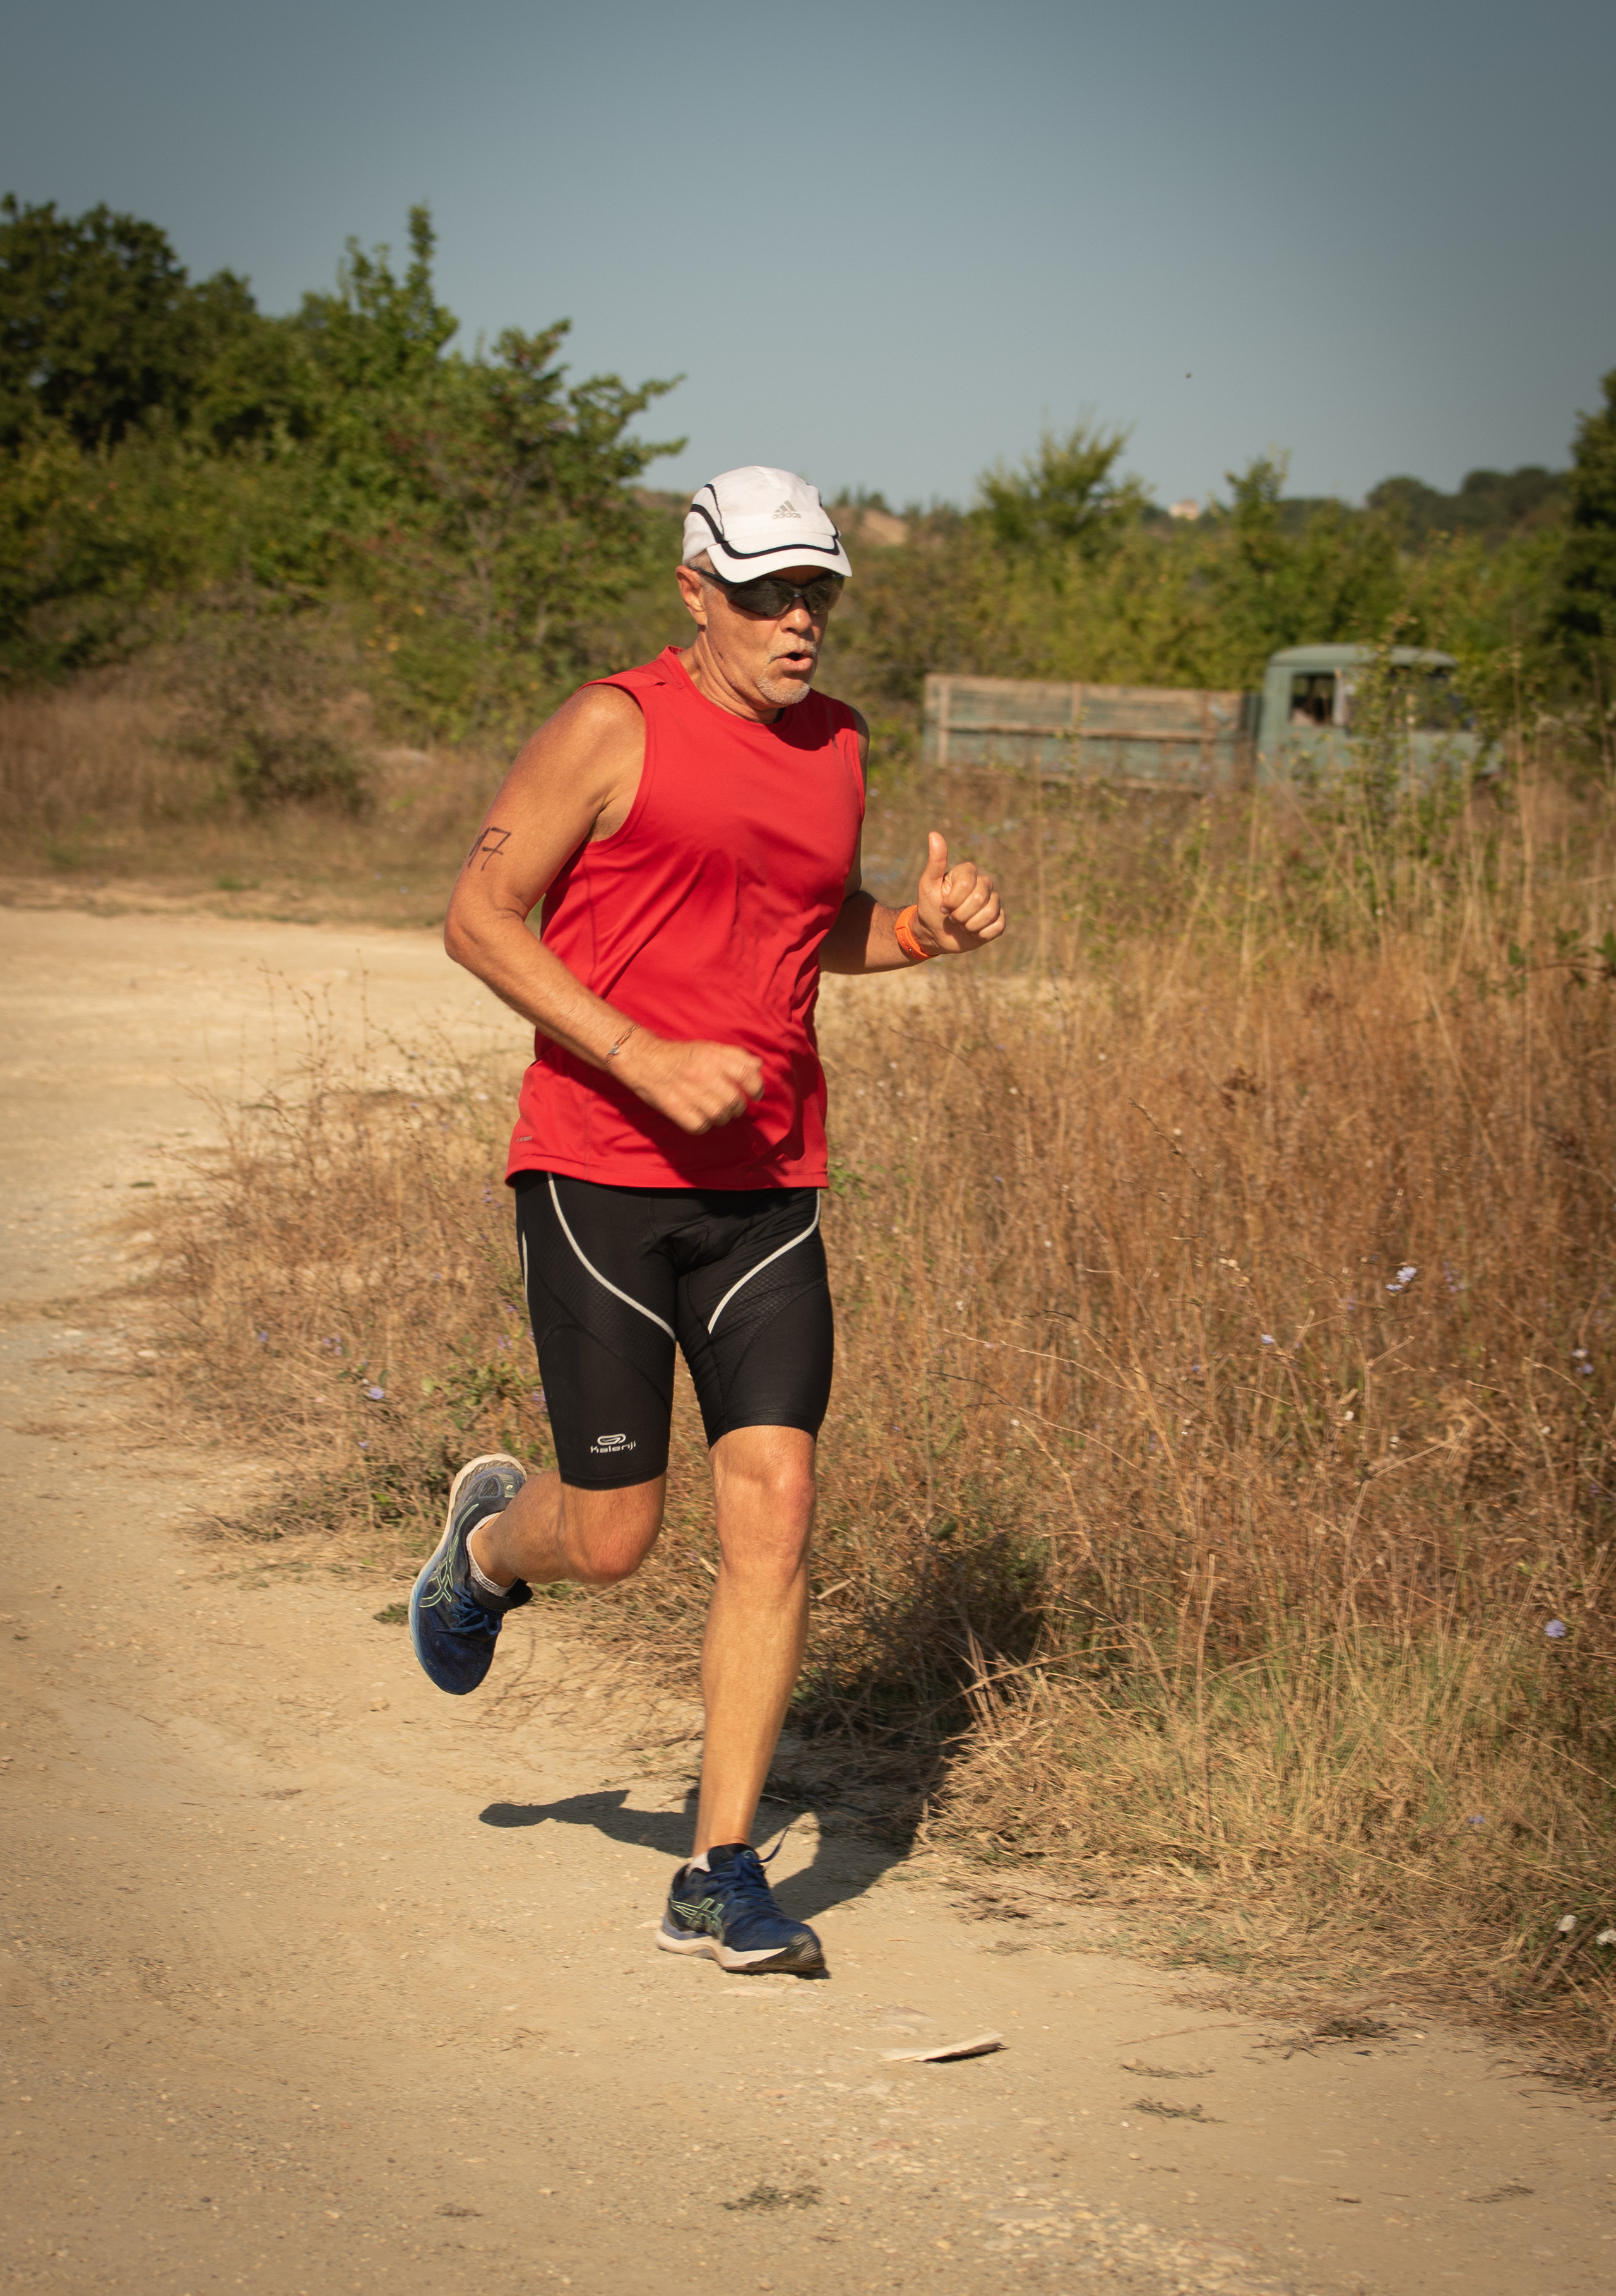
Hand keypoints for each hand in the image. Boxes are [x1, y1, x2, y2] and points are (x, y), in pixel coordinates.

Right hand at [616, 1032, 763, 1133]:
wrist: (643, 1059)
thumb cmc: (680, 1055)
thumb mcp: (708, 1047)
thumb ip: (734, 1055)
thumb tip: (757, 1066)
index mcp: (712, 1056)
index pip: (746, 1074)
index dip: (756, 1088)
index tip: (755, 1095)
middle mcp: (701, 1073)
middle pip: (734, 1101)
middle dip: (737, 1107)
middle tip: (732, 1106)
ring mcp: (687, 1091)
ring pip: (719, 1116)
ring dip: (722, 1118)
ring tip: (717, 1113)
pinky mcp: (673, 1108)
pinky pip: (699, 1126)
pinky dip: (704, 1126)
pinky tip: (701, 1118)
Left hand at [914, 831, 1004, 954]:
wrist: (934, 934)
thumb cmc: (929, 907)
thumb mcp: (928, 884)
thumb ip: (936, 861)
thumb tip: (934, 834)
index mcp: (968, 872)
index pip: (967, 884)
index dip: (953, 900)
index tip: (943, 906)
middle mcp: (984, 884)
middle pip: (980, 899)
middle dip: (960, 914)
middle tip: (952, 917)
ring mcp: (993, 901)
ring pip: (990, 913)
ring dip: (970, 925)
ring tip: (961, 924)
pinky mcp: (998, 920)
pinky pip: (998, 926)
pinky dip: (981, 933)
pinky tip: (973, 932)